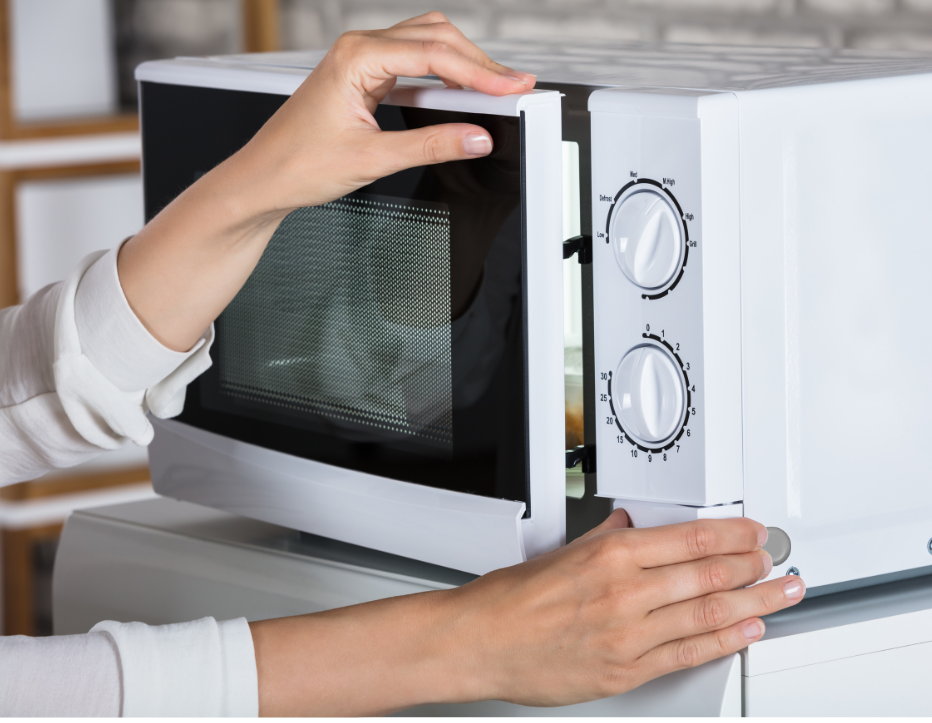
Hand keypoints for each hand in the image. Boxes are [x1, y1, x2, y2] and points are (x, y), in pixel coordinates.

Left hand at [117, 13, 534, 351]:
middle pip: (436, 37)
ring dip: (462, 65)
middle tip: (515, 85)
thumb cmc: (297, 165)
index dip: (480, 71)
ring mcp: (361, 61)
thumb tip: (476, 137)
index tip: (512, 86)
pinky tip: (460, 94)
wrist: (263, 180)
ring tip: (496, 89)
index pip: (434, 54)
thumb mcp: (373, 159)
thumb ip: (431, 145)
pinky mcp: (364, 77)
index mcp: (357, 57)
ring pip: (426, 45)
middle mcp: (359, 49)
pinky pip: (413, 64)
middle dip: (479, 61)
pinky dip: (442, 77)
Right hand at [447, 510, 802, 706]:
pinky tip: (746, 630)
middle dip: (752, 566)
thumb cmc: (511, 599)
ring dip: (754, 602)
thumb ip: (605, 538)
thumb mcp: (561, 551)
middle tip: (777, 561)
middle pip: (708, 575)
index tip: (752, 532)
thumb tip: (634, 527)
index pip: (689, 539)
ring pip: (708, 613)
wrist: (481, 642)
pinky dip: (724, 641)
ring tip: (782, 593)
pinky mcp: (626, 670)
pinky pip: (688, 653)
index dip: (731, 535)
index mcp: (609, 554)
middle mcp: (624, 592)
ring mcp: (628, 634)